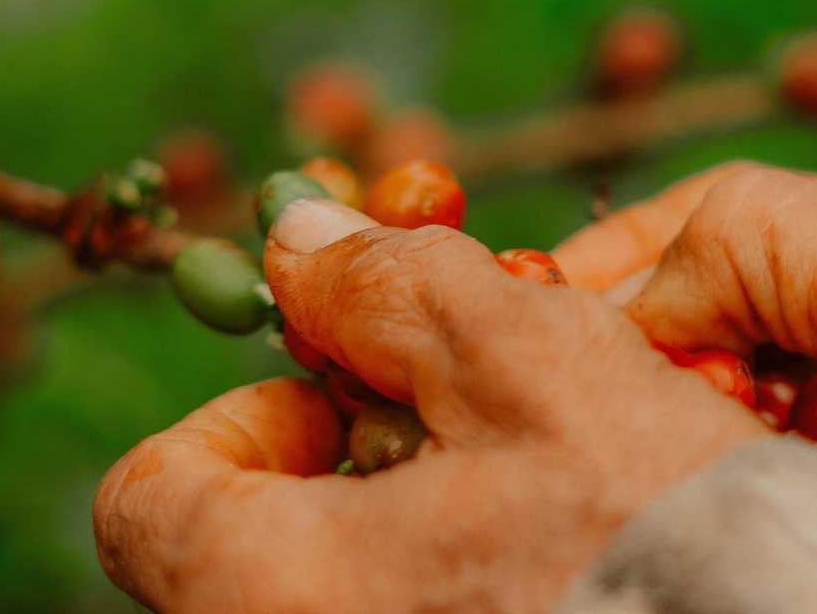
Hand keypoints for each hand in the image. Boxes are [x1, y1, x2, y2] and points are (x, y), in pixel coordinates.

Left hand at [93, 198, 766, 612]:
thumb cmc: (660, 529)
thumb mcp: (526, 361)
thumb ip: (393, 284)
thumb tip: (298, 239)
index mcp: (276, 590)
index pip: (156, 495)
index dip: (246, 411)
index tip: (354, 383)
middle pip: (261, 532)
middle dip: (362, 438)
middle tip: (473, 408)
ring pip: (358, 567)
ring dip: (433, 487)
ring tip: (547, 461)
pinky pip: (430, 602)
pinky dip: (476, 547)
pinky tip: (570, 523)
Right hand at [554, 163, 816, 612]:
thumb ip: (763, 237)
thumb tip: (632, 296)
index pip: (701, 223)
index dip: (610, 257)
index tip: (524, 301)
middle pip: (685, 321)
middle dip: (638, 355)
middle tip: (615, 399)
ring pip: (693, 410)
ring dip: (666, 430)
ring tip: (678, 454)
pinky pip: (724, 487)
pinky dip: (698, 490)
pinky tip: (701, 500)